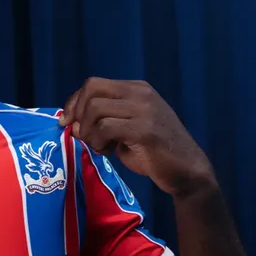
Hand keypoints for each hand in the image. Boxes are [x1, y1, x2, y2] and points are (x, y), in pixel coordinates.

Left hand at [59, 77, 215, 196]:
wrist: (187, 172)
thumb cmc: (154, 153)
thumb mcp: (123, 132)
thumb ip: (99, 123)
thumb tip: (70, 122)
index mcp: (136, 88)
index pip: (93, 84)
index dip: (74, 102)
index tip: (67, 122)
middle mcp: (140, 93)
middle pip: (91, 90)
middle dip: (78, 114)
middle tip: (84, 136)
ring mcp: (144, 109)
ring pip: (95, 108)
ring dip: (89, 132)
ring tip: (101, 147)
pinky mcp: (145, 129)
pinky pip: (106, 127)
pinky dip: (99, 141)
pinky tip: (109, 152)